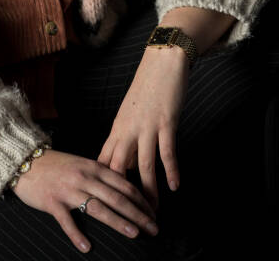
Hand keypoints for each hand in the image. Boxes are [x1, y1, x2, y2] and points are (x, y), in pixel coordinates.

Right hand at [10, 148, 158, 253]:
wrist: (26, 161)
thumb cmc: (56, 165)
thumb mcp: (81, 164)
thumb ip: (100, 175)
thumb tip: (122, 189)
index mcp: (93, 167)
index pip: (124, 184)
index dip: (141, 199)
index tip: (154, 212)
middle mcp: (84, 177)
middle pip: (117, 197)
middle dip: (138, 214)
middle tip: (154, 227)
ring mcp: (69, 190)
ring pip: (98, 208)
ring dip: (119, 222)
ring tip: (134, 234)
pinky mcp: (52, 202)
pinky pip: (67, 221)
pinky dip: (77, 235)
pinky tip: (87, 248)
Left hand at [96, 46, 188, 211]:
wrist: (162, 60)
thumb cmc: (147, 87)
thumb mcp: (131, 113)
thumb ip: (128, 138)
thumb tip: (128, 164)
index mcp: (118, 127)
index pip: (105, 161)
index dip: (104, 185)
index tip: (105, 205)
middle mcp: (128, 129)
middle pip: (119, 169)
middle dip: (124, 197)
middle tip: (130, 218)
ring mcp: (147, 126)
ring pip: (144, 165)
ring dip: (148, 191)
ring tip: (153, 212)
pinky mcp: (165, 121)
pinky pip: (167, 151)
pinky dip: (171, 170)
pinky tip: (175, 186)